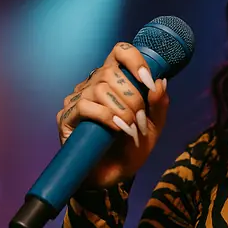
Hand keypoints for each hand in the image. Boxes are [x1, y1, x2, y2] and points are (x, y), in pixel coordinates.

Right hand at [55, 42, 169, 188]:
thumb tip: (161, 81)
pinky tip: (118, 129)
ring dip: (123, 110)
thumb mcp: (153, 126)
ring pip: (99, 89)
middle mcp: (92, 85)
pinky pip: (85, 107)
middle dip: (133, 96)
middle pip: (110, 72)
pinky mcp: (66, 118)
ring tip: (131, 129)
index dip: (135, 60)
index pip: (119, 52)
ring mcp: (77, 100)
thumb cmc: (131, 148)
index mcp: (114, 81)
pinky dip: (107, 117)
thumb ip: (159, 104)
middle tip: (140, 119)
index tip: (148, 81)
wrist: (113, 176)